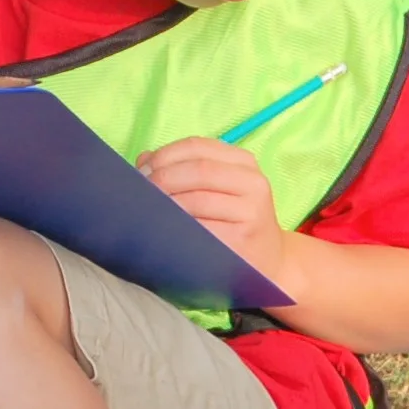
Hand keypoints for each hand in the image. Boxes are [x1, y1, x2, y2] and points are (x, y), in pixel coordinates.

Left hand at [136, 137, 290, 277]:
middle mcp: (253, 182)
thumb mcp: (217, 189)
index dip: (164, 154)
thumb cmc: (233, 223)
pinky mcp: (243, 239)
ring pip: (197, 199)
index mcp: (243, 162)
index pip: (197, 147)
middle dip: (162, 178)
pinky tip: (164, 230)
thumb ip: (184, 170)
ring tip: (148, 211)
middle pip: (198, 170)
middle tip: (140, 193)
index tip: (142, 170)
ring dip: (166, 204)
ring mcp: (251, 211)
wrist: (268, 262)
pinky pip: (201, 228)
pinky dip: (177, 227)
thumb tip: (143, 160)